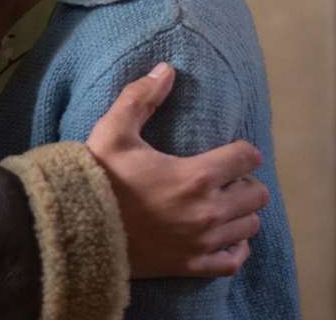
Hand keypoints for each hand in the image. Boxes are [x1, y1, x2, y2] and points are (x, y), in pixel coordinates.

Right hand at [86, 62, 268, 277]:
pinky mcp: (192, 266)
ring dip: (241, 213)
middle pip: (257, 194)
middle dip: (244, 182)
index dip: (242, 150)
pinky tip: (223, 237)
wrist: (77, 230)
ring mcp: (203, 243)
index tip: (230, 150)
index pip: (248, 158)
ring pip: (250, 226)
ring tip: (220, 204)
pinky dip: (235, 248)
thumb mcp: (114, 131)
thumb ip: (141, 97)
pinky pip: (234, 261)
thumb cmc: (99, 178)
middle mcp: (209, 211)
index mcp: (197, 176)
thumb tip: (166, 69)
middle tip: (223, 178)